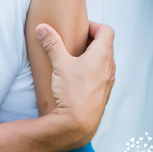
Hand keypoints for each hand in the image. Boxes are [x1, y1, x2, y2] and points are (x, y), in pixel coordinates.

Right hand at [35, 21, 115, 146]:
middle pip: (106, 45)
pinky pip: (102, 75)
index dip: (94, 26)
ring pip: (105, 61)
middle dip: (92, 40)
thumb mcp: (60, 64)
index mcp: (102, 55)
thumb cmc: (72, 93)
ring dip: (93, 56)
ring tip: (76, 59)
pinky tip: (79, 77)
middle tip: (76, 42)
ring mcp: (108, 81)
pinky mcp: (104, 93)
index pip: (106, 31)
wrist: (78, 124)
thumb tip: (42, 28)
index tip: (81, 28)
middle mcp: (109, 67)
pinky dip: (94, 70)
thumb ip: (52, 44)